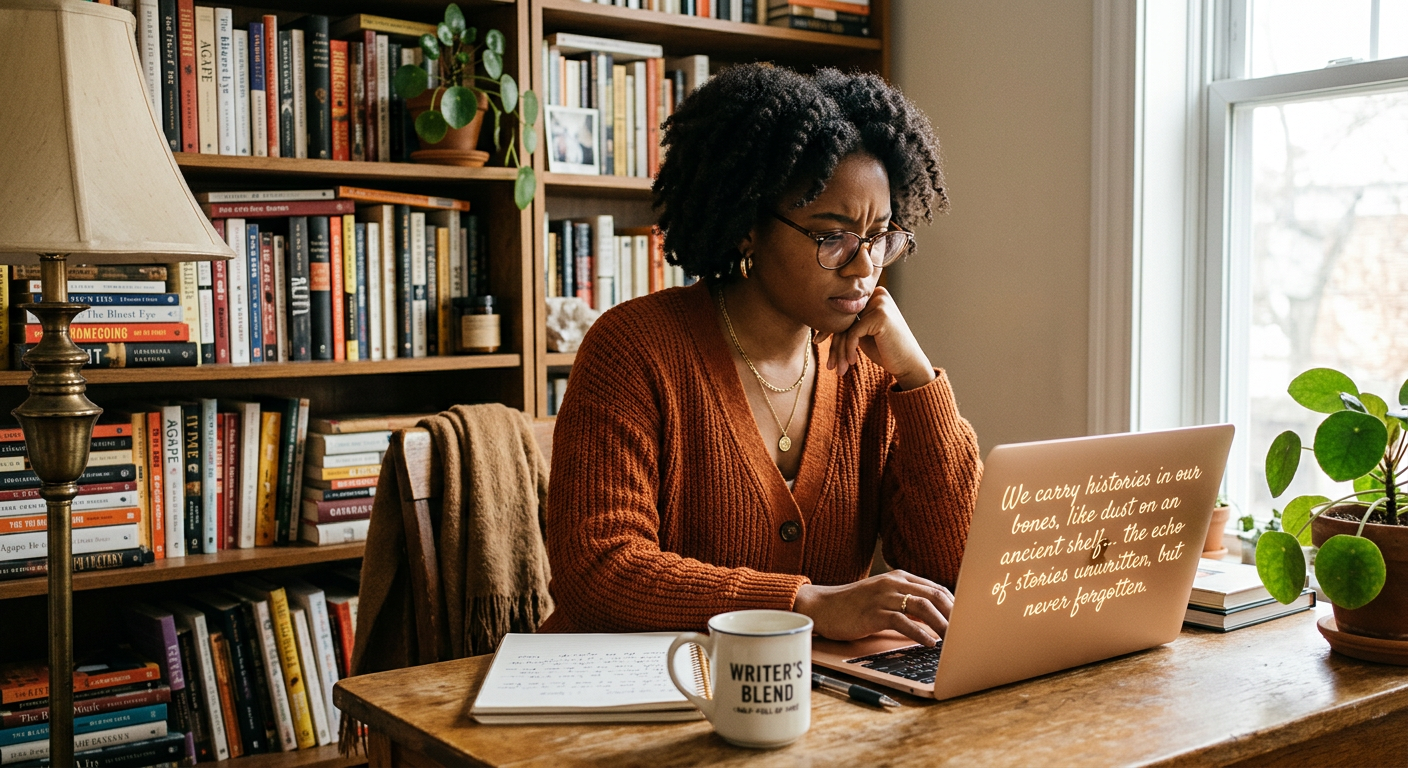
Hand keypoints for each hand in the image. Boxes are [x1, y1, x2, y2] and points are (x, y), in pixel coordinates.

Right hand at [792, 570, 953, 645]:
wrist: (823, 607)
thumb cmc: (854, 605)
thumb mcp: (884, 598)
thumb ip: (908, 603)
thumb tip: (936, 619)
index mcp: (899, 577)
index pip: (936, 588)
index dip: (955, 604)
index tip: (968, 619)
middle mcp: (893, 583)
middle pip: (934, 595)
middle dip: (954, 613)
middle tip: (968, 630)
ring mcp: (883, 596)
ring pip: (922, 606)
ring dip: (941, 623)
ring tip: (954, 639)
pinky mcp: (873, 612)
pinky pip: (902, 621)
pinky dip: (920, 633)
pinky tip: (930, 643)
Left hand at [815, 287, 934, 389]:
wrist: (908, 364)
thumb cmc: (884, 350)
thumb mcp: (862, 333)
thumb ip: (847, 322)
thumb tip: (820, 320)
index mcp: (873, 295)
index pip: (844, 310)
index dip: (829, 328)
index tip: (817, 342)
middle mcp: (877, 294)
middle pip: (844, 318)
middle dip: (834, 343)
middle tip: (829, 364)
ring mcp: (880, 303)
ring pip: (846, 326)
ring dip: (839, 350)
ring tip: (838, 369)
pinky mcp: (880, 315)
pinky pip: (853, 332)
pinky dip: (849, 349)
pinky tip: (851, 362)